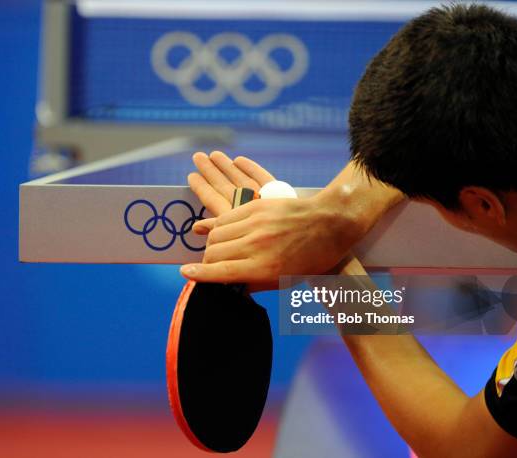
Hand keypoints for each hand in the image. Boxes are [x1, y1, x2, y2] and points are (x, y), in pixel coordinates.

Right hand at [182, 151, 370, 290]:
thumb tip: (231, 285)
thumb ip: (255, 283)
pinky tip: (222, 232)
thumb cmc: (310, 259)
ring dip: (212, 243)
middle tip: (210, 265)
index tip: (186, 273)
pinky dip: (220, 226)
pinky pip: (226, 216)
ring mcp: (255, 223)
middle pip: (214, 253)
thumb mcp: (285, 280)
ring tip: (217, 249)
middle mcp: (256, 245)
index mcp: (264, 268)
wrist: (330, 224)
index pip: (221, 272)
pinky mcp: (256, 207)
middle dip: (206, 261)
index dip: (200, 274)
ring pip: (216, 233)